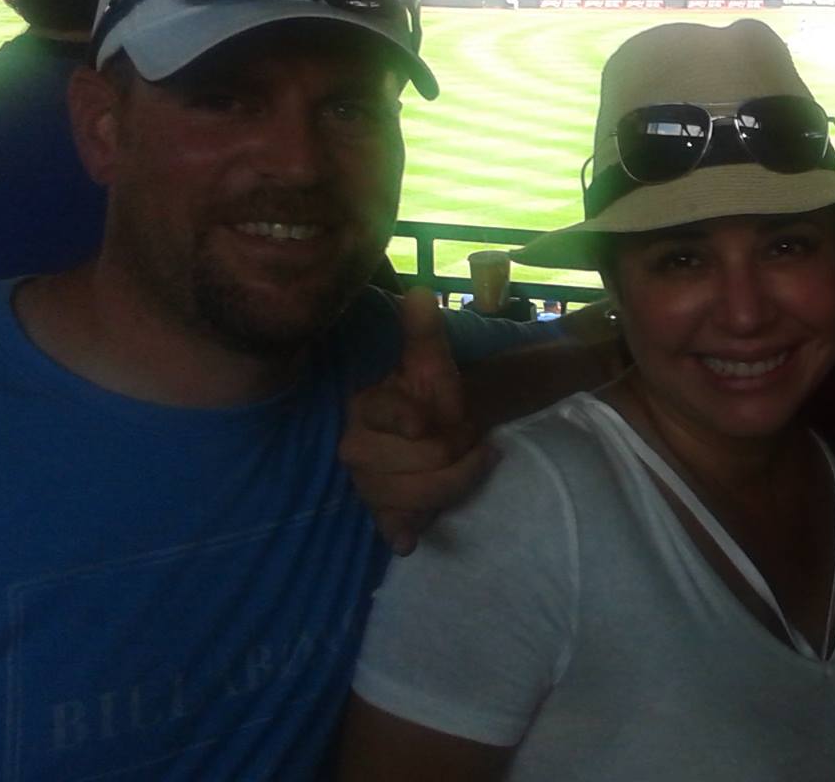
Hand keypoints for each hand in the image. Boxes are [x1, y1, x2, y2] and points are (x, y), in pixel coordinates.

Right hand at [339, 288, 495, 556]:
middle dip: (459, 450)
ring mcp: (367, 483)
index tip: (431, 419)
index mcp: (365, 408)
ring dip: (459, 481)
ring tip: (478, 461)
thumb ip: (423, 330)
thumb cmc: (429, 392)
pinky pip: (392, 526)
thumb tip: (420, 294)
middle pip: (423, 460)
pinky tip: (409, 539)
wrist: (433, 426)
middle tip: (476, 437)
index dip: (418, 419)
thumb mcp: (432, 360)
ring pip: (420, 495)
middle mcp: (356, 448)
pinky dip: (401, 533)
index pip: (391, 415)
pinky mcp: (381, 512)